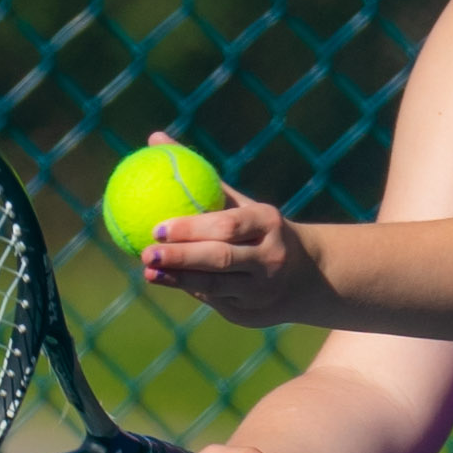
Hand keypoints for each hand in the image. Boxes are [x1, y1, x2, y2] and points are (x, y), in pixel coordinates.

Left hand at [139, 188, 326, 328]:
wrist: (306, 274)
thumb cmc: (258, 229)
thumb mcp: (239, 202)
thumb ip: (200, 177)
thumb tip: (155, 138)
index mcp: (268, 223)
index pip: (227, 226)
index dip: (191, 228)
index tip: (157, 227)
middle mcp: (269, 257)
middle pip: (220, 258)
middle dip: (181, 257)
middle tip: (146, 252)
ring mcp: (262, 289)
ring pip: (215, 285)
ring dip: (178, 279)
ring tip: (148, 271)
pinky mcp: (251, 313)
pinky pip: (214, 299)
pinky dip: (189, 288)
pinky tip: (165, 280)